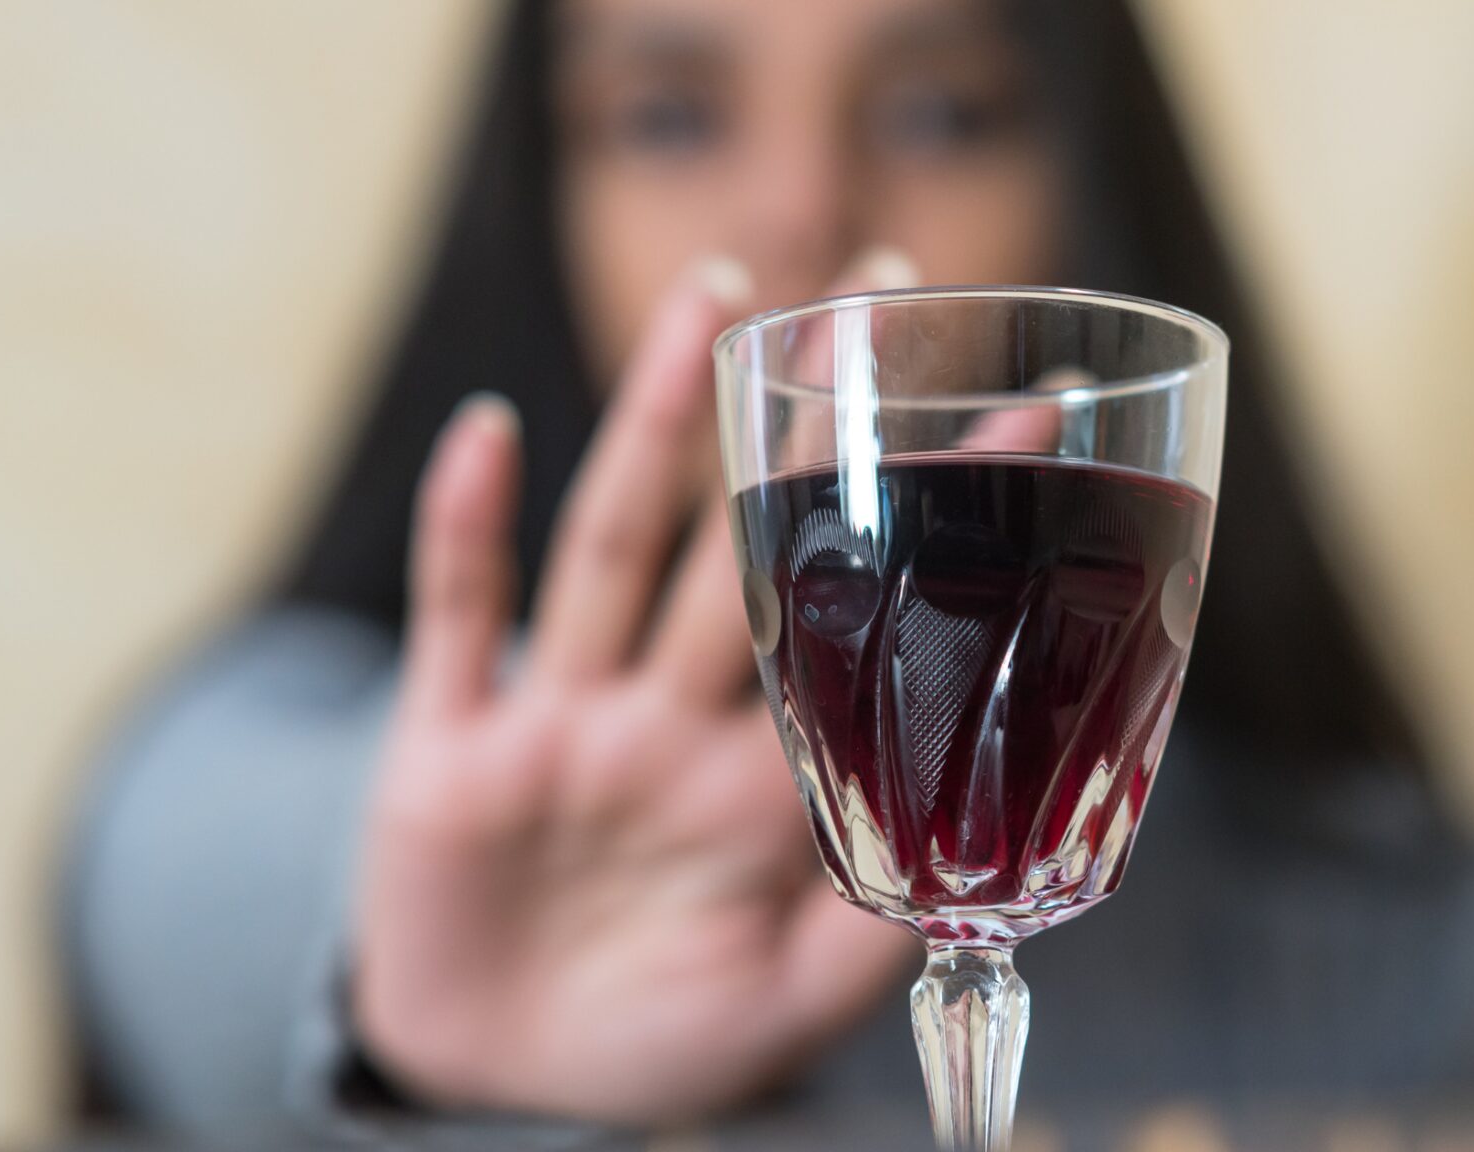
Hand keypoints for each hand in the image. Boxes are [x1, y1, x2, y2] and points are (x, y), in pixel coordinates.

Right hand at [352, 257, 917, 1123]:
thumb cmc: (652, 1042)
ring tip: (708, 297)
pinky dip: (465, 527)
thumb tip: (987, 873)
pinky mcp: (452, 746)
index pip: (859, 623)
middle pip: (745, 540)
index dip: (933, 525)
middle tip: (877, 281)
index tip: (1022, 412)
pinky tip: (490, 432)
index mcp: (758, 779)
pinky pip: (458, 618)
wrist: (493, 1089)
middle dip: (806, 417)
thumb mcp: (783, 1005)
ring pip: (613, 544)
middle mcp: (669, 721)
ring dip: (653, 419)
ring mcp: (561, 722)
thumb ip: (871, 934)